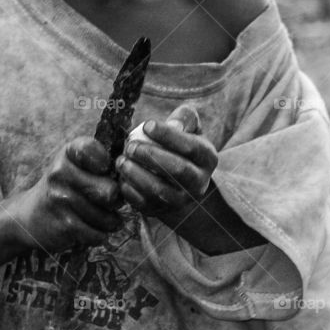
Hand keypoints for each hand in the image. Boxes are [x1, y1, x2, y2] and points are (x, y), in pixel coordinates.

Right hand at [8, 137, 123, 254]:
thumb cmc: (65, 186)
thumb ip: (103, 159)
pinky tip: (89, 228)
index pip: (94, 150)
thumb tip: (136, 168)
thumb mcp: (76, 163)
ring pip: (107, 218)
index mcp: (68, 153)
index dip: (107, 163)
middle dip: (116, 200)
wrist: (30, 216)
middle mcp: (60, 173)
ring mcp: (60, 200)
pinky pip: (99, 235)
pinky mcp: (63, 226)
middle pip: (110, 191)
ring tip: (99, 216)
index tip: (104, 170)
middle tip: (110, 201)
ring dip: (109, 221)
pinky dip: (99, 235)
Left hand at [116, 105, 217, 224]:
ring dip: (136, 174)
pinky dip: (129, 189)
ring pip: (158, 190)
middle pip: (177, 170)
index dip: (168, 135)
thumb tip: (173, 125)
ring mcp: (180, 200)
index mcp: (208, 159)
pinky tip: (121, 176)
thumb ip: (185, 118)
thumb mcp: (190, 129)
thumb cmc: (181, 149)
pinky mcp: (160, 211)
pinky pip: (143, 203)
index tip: (147, 125)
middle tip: (130, 145)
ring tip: (121, 160)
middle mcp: (198, 183)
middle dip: (151, 155)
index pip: (191, 147)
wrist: (180, 186)